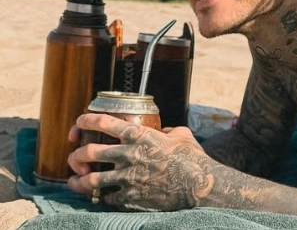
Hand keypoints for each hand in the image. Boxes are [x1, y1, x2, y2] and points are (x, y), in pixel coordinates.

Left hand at [67, 113, 213, 210]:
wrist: (198, 185)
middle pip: (88, 152)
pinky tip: (102, 196)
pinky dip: (102, 196)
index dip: (86, 121)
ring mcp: (127, 177)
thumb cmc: (192, 157)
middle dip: (76, 155)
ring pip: (90, 179)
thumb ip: (169, 131)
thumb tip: (165, 132)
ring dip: (79, 180)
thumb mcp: (182, 135)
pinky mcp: (130, 196)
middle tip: (75, 157)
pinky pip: (107, 197)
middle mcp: (128, 154)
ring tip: (75, 180)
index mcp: (139, 135)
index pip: (103, 122)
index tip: (79, 123)